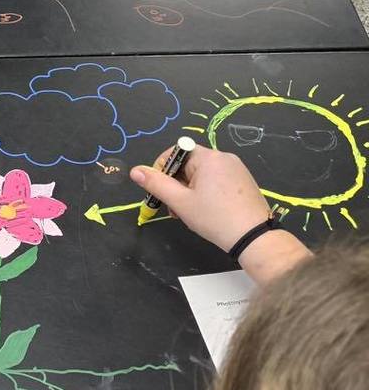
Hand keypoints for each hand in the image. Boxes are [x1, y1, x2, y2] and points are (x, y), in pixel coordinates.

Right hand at [129, 144, 270, 252]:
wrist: (253, 237)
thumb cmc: (214, 217)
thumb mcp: (180, 202)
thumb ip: (156, 184)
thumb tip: (135, 171)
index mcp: (208, 157)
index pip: (176, 152)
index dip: (162, 168)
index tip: (159, 190)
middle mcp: (224, 157)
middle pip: (188, 164)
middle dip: (176, 184)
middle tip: (173, 207)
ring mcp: (236, 169)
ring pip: (201, 174)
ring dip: (189, 190)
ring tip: (188, 213)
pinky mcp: (243, 181)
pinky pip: (216, 180)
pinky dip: (205, 192)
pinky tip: (205, 211)